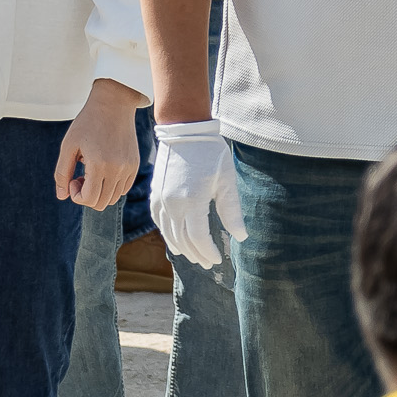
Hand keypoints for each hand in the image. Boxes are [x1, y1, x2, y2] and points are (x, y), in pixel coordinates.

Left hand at [56, 79, 143, 209]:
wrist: (114, 105)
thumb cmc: (87, 123)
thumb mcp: (68, 146)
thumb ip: (62, 173)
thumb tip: (62, 196)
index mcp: (99, 165)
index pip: (89, 199)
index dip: (76, 195)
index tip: (73, 178)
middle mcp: (118, 169)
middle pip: (101, 203)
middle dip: (86, 196)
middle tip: (80, 177)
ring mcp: (129, 168)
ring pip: (113, 198)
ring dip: (99, 192)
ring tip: (92, 173)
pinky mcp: (135, 164)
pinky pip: (123, 188)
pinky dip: (111, 187)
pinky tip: (103, 170)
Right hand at [152, 118, 249, 265]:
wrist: (184, 131)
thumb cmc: (211, 153)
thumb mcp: (227, 180)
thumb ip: (232, 211)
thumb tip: (241, 237)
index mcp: (192, 201)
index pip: (198, 237)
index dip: (208, 251)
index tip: (217, 260)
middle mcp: (173, 204)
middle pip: (182, 239)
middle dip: (196, 254)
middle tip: (208, 264)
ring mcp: (161, 200)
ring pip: (169, 233)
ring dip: (182, 248)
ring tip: (194, 257)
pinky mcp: (155, 195)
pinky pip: (159, 222)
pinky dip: (167, 235)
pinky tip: (175, 242)